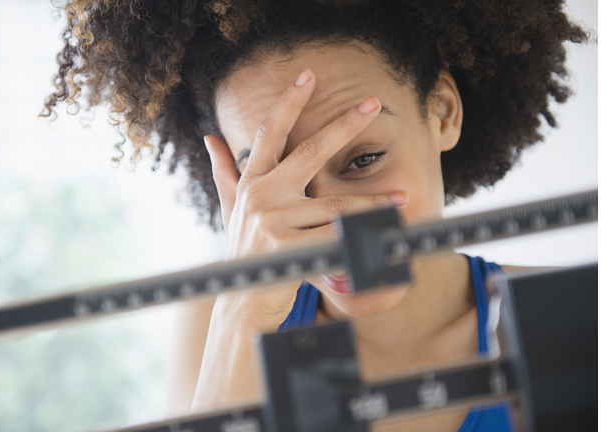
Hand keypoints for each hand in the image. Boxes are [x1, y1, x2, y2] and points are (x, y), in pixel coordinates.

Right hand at [204, 68, 403, 326]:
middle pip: (309, 151)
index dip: (288, 102)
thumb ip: (225, 172)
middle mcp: (260, 196)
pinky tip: (386, 234)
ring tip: (403, 197)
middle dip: (344, 125)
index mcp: (251, 181)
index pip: (270, 133)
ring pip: (334, 205)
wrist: (241, 300)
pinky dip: (361, 238)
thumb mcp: (231, 208)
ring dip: (373, 202)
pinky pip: (334, 238)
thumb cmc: (244, 250)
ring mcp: (272, 221)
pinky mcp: (287, 248)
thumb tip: (210, 138)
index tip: (308, 75)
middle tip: (373, 103)